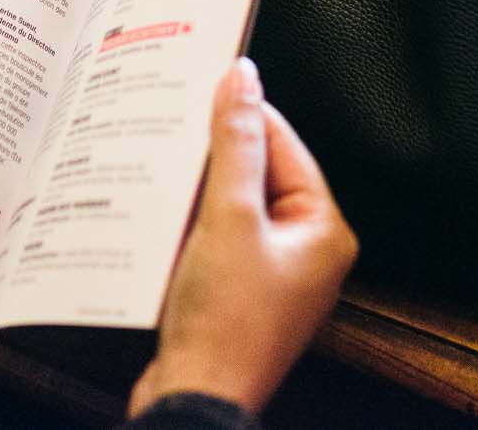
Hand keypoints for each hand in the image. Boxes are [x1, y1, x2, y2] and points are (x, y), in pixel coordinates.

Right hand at [130, 59, 356, 416]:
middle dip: (212, 156)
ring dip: (194, 192)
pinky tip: (154, 216)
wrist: (192, 404)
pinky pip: (212, 242)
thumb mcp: (228, 219)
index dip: (241, 114)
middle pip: (256, 176)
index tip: (202, 84)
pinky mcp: (235, 296)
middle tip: (171, 124)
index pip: (284, 145)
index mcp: (323, 230)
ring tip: (157, 168)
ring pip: (229, 209)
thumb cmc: (224, 326)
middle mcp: (304, 252)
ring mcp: (269, 277)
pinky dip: (186, 227)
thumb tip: (242, 80)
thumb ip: (235, 144)